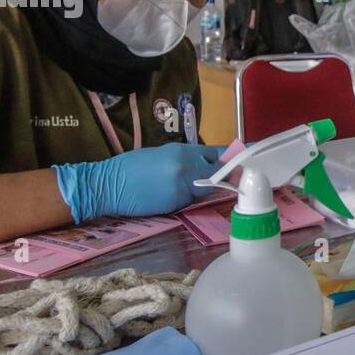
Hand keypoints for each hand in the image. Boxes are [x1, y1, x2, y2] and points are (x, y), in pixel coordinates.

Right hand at [54, 143, 224, 223]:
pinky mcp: (174, 203)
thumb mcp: (161, 156)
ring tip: (177, 187)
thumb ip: (186, 160)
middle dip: (220, 178)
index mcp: (183, 151)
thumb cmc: (129, 169)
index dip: (232, 159)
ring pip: (204, 190)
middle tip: (221, 181)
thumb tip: (205, 165)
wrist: (107, 185)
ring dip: (200, 190)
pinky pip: (189, 202)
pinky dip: (186, 200)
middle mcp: (186, 166)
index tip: (246, 161)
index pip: (217, 154)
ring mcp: (182, 186)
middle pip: (216, 174)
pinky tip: (167, 196)